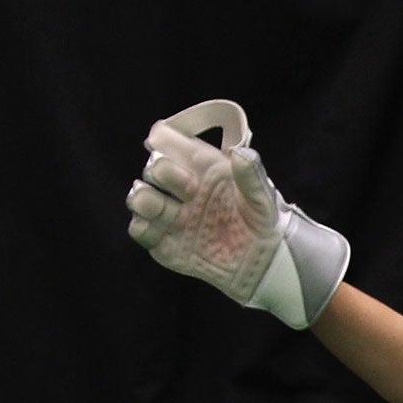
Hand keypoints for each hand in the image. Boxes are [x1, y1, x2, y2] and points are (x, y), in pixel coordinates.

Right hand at [124, 99, 349, 328]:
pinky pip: (141, 231)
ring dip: (143, 199)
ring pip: (140, 198)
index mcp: (200, 166)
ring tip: (161, 208)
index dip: (163, 139)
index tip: (168, 145)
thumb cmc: (262, 221)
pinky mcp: (165, 243)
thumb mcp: (262, 197)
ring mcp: (171, 215)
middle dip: (162, 172)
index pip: (167, 140)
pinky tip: (158, 232)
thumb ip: (251, 175)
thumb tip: (242, 153)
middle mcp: (181, 188)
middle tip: (189, 190)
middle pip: (153, 168)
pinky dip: (143, 229)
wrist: (263, 263)